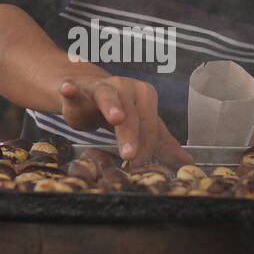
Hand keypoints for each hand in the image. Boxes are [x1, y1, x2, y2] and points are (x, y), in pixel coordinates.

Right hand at [58, 75, 191, 166]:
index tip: (142, 167)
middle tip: (131, 156)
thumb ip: (161, 142)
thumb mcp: (141, 125)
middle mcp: (125, 86)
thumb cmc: (119, 110)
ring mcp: (100, 87)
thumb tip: (187, 161)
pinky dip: (70, 89)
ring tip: (117, 118)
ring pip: (108, 98)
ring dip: (112, 107)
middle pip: (131, 114)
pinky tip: (67, 89)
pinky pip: (74, 89)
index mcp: (145, 95)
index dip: (147, 146)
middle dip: (131, 136)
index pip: (149, 124)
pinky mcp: (77, 89)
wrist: (87, 94)